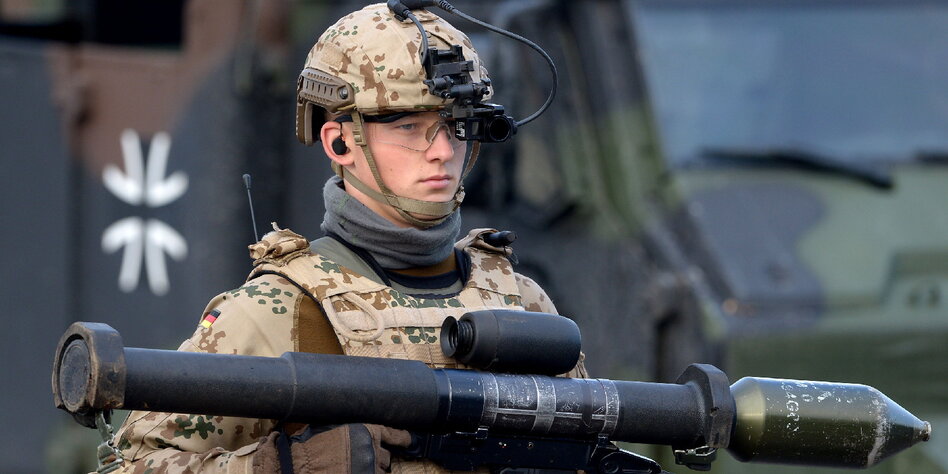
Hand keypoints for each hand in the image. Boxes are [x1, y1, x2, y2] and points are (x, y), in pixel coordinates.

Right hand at [254, 424, 411, 473]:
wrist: (300, 466)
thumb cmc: (309, 445)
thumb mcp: (331, 425)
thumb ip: (347, 425)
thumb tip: (349, 424)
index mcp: (367, 429)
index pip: (395, 434)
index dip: (403, 439)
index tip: (408, 440)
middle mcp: (373, 448)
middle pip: (386, 456)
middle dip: (377, 457)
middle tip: (365, 459)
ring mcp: (370, 467)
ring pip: (382, 470)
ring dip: (374, 469)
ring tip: (360, 467)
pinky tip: (366, 472)